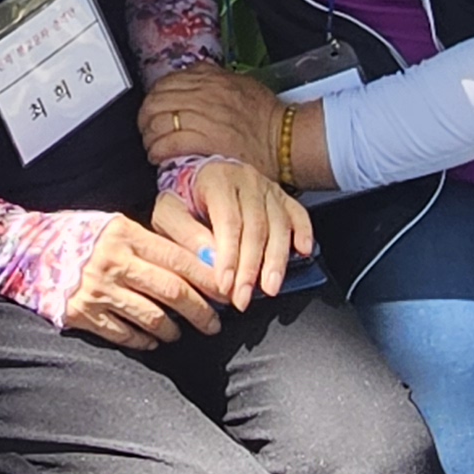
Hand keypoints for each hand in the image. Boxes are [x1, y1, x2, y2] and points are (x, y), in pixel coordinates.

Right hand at [56, 214, 227, 348]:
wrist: (24, 249)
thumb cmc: (77, 236)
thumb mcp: (114, 227)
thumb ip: (148, 245)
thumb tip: (195, 268)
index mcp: (126, 234)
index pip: (179, 260)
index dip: (208, 279)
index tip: (226, 293)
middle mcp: (114, 262)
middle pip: (173, 292)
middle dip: (201, 312)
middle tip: (214, 324)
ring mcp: (97, 290)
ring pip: (152, 317)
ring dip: (173, 330)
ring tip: (179, 333)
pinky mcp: (82, 313)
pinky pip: (124, 334)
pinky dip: (143, 341)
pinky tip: (151, 341)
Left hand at [140, 64, 284, 172]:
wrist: (285, 140)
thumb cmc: (266, 117)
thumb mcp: (240, 83)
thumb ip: (212, 79)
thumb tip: (190, 79)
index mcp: (210, 79)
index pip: (165, 83)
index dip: (153, 98)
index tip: (153, 110)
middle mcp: (204, 95)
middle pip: (156, 102)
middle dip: (146, 118)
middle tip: (148, 130)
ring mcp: (203, 118)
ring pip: (158, 122)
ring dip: (149, 137)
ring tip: (153, 146)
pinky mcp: (205, 142)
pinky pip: (168, 143)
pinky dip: (158, 150)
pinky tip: (158, 157)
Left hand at [155, 160, 312, 309]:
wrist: (199, 174)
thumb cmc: (183, 198)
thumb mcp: (168, 212)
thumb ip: (184, 234)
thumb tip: (208, 258)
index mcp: (217, 181)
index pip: (228, 222)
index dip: (229, 256)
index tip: (225, 285)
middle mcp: (247, 181)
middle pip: (256, 227)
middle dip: (251, 268)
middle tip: (244, 298)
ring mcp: (268, 188)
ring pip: (280, 225)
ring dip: (276, 261)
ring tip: (269, 288)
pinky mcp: (282, 196)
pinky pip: (298, 214)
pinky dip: (304, 233)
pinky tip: (304, 252)